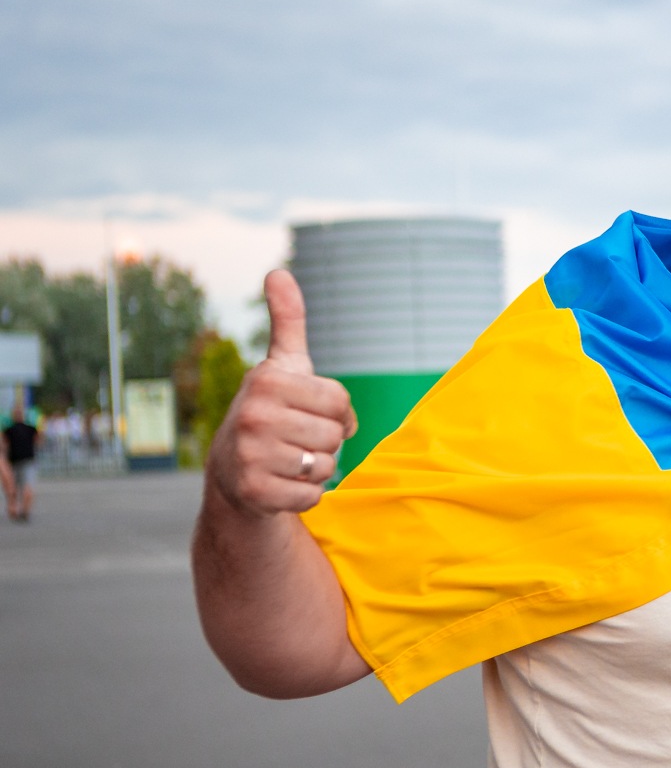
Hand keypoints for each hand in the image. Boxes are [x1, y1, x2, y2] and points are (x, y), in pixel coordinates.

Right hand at [206, 270, 357, 515]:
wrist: (233, 472)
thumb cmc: (272, 411)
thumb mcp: (281, 366)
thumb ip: (288, 321)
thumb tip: (278, 272)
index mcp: (266, 380)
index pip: (339, 400)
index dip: (336, 412)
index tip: (310, 412)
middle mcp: (253, 414)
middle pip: (335, 435)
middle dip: (326, 441)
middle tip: (296, 439)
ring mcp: (250, 455)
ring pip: (326, 466)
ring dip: (316, 468)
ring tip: (288, 460)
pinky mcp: (255, 492)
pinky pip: (313, 495)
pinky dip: (306, 494)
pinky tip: (282, 483)